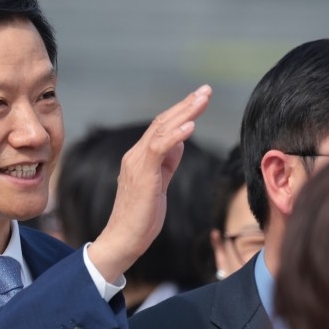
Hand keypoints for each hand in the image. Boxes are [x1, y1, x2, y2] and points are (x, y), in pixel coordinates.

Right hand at [87, 85, 211, 281]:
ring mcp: (136, 163)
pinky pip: (158, 147)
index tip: (199, 99)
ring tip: (202, 99)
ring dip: (184, 112)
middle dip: (186, 105)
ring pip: (161, 130)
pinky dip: (175, 134)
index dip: (180, 111)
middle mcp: (135, 155)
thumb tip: (180, 142)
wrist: (123, 239)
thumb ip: (167, 162)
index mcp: (139, 157)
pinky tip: (190, 125)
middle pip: (162, 122)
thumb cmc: (140, 217)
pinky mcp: (142, 173)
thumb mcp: (159, 184)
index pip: (160, 127)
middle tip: (205, 90)